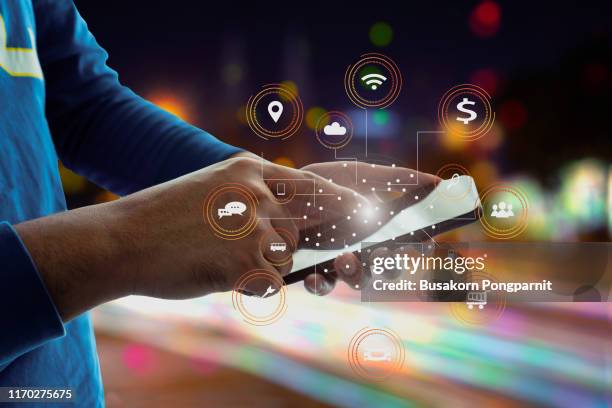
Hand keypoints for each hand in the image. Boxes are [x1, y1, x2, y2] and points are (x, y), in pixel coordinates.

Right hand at [16, 156, 367, 319]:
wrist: (122, 239)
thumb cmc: (164, 218)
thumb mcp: (212, 188)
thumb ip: (252, 197)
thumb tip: (289, 224)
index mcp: (249, 170)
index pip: (312, 185)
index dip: (342, 200)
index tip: (366, 209)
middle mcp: (259, 193)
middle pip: (299, 229)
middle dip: (283, 244)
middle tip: (246, 245)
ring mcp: (256, 227)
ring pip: (284, 258)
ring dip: (257, 265)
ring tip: (214, 255)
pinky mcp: (250, 261)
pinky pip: (268, 281)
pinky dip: (246, 284)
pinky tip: (213, 269)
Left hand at [300, 161, 438, 294]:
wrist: (280, 190)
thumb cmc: (326, 183)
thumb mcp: (360, 176)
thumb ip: (396, 179)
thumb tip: (437, 182)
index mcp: (380, 229)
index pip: (409, 244)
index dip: (420, 247)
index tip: (422, 241)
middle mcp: (364, 249)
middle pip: (389, 269)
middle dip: (390, 267)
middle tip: (381, 254)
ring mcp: (339, 262)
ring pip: (359, 280)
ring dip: (357, 274)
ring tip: (344, 259)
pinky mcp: (313, 270)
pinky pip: (322, 285)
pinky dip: (320, 284)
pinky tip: (314, 275)